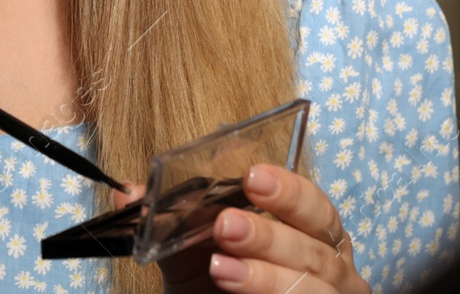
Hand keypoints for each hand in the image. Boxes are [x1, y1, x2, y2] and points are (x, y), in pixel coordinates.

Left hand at [110, 164, 369, 293]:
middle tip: (225, 225)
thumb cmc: (217, 287)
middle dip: (269, 234)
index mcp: (313, 235)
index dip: (288, 190)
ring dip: (264, 276)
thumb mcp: (191, 253)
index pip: (314, 205)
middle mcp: (332, 268)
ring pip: (312, 285)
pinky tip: (232, 288)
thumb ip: (169, 221)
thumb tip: (127, 191)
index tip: (253, 176)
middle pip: (315, 247)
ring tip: (220, 268)